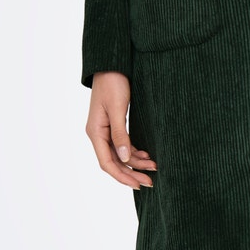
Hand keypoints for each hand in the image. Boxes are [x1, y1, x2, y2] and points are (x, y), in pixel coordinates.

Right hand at [86, 72, 156, 188]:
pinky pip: (122, 145)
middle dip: (132, 173)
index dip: (122, 176)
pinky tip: (147, 155)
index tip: (138, 184)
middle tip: (151, 182)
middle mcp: (98, 134)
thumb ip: (120, 134)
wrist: (111, 65)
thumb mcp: (118, 108)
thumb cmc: (113, 83)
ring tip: (154, 167)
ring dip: (136, 163)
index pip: (107, 163)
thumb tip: (124, 157)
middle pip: (114, 162)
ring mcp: (105, 130)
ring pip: (120, 155)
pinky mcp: (113, 125)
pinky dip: (134, 152)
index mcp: (95, 132)